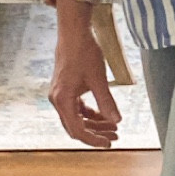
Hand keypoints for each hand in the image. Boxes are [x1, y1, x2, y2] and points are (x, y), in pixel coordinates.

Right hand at [49, 0, 120, 148]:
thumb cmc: (84, 52)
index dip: (94, 139)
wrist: (73, 32)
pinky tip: (103, 114)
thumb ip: (107, 102)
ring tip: (113, 125)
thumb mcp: (99, 79)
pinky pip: (76, 107)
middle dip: (96, 132)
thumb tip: (117, 121)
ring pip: (76, 117)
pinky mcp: (64, 88)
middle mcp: (57, 100)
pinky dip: (89, 113)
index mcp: (62, 100)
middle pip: (75, 126)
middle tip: (115, 135)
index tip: (109, 143)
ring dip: (94, 123)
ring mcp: (59, 94)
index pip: (78, 130)